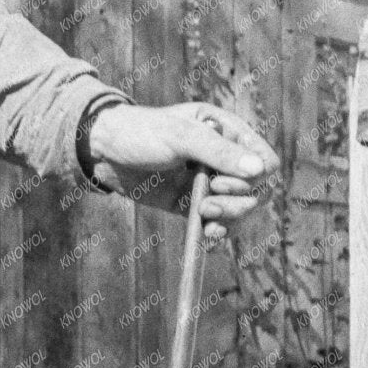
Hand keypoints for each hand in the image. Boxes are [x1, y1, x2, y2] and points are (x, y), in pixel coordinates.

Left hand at [84, 100, 278, 230]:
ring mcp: (209, 183)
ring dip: (230, 216)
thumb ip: (218, 152)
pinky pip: (217, 222)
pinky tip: (208, 235)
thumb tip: (261, 170)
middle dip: (239, 200)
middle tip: (209, 200)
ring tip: (203, 212)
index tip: (222, 180)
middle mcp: (223, 158)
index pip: (265, 161)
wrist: (102, 153)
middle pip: (258, 190)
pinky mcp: (191, 204)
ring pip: (241, 209)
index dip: (254, 177)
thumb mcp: (179, 136)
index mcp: (228, 132)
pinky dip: (218, 231)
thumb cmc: (140, 132)